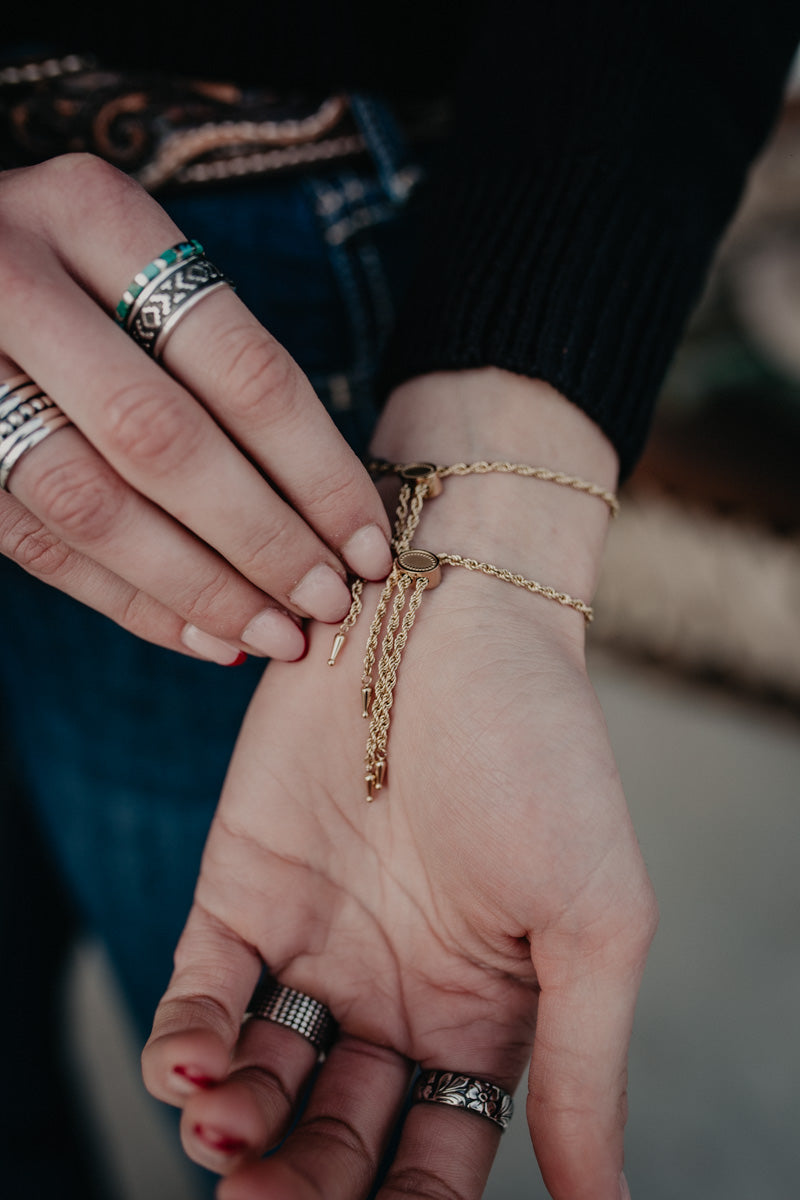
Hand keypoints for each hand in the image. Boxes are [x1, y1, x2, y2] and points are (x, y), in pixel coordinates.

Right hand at [0, 156, 391, 662]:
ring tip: (271, 636)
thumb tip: (329, 506)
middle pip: (165, 440)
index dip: (317, 470)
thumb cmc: (64, 269)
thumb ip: (211, 358)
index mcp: (96, 217)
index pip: (241, 366)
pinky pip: (38, 545)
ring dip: (196, 587)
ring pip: (93, 505)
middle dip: (260, 539)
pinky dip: (125, 600)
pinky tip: (196, 633)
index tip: (370, 543)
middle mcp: (16, 280)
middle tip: (326, 602)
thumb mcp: (134, 266)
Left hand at [142, 371, 657, 1198]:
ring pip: (260, 1076)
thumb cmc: (546, 758)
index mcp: (481, 1016)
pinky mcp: (244, 886)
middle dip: (302, 1183)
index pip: (434, 1158)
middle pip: (336, 1134)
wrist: (453, 616)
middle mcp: (392, 992)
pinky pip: (204, 985)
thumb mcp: (595, 920)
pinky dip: (184, 1035)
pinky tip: (186, 1062)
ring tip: (223, 1133)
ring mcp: (315, 942)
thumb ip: (584, 1068)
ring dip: (233, 1124)